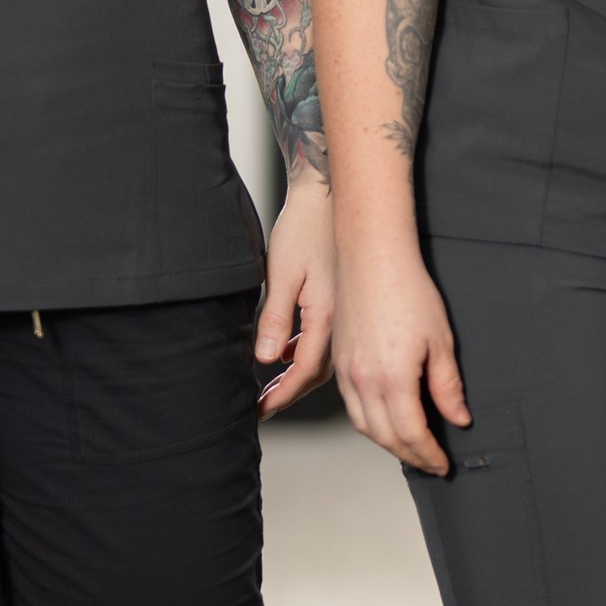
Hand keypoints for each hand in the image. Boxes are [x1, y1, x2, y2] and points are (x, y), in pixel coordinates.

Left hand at [255, 169, 336, 413]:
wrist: (329, 194)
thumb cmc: (304, 226)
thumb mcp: (282, 273)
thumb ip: (274, 318)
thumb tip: (266, 359)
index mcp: (326, 315)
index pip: (304, 370)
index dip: (282, 395)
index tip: (261, 411)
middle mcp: (341, 319)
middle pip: (317, 372)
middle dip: (289, 393)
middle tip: (263, 408)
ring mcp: (344, 311)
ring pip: (323, 357)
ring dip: (297, 375)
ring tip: (272, 388)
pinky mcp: (340, 301)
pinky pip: (325, 339)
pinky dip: (305, 353)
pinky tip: (287, 354)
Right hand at [333, 237, 469, 473]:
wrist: (372, 255)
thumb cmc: (408, 290)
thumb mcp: (441, 341)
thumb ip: (447, 385)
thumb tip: (458, 417)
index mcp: (393, 379)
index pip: (412, 434)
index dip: (429, 455)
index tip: (442, 464)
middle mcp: (364, 381)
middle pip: (386, 436)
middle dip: (410, 455)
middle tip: (429, 463)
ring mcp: (347, 371)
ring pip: (364, 424)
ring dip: (387, 442)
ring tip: (409, 447)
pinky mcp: (339, 359)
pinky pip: (351, 405)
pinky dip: (369, 421)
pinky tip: (384, 418)